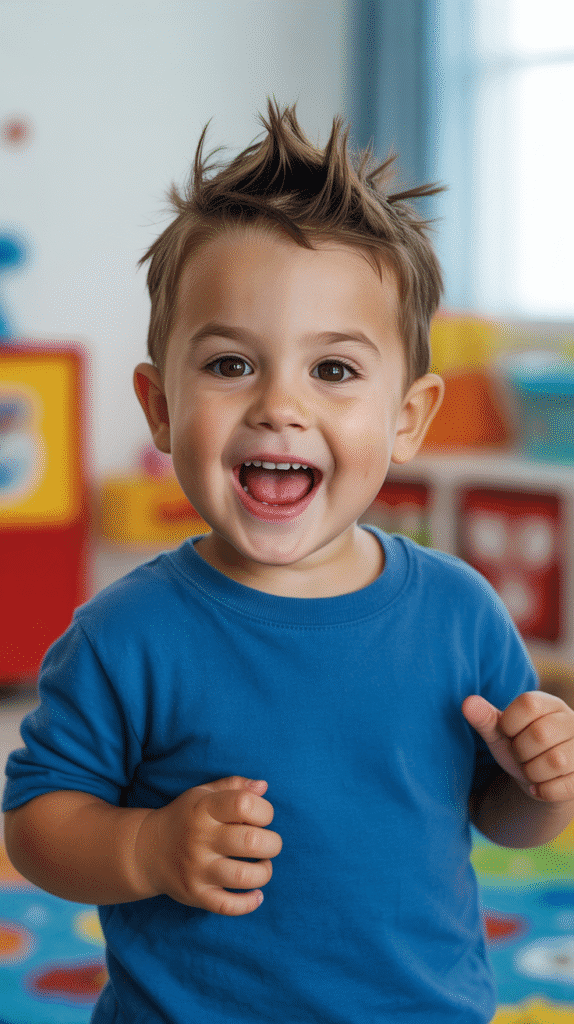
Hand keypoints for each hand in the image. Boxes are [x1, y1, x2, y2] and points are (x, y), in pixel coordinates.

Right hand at [135, 776, 281, 915]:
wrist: (146, 849)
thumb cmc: (186, 817)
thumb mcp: (203, 793)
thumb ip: (234, 786)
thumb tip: (264, 787)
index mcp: (204, 809)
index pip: (245, 804)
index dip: (265, 810)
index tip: (262, 817)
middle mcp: (200, 838)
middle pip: (251, 841)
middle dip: (272, 843)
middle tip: (269, 844)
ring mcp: (197, 869)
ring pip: (243, 876)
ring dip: (264, 872)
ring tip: (263, 866)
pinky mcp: (195, 895)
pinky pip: (228, 906)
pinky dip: (249, 903)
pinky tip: (257, 894)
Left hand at [462, 691, 573, 802]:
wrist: (540, 777)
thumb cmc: (518, 746)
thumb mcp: (500, 732)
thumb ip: (484, 718)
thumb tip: (467, 703)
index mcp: (548, 704)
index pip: (527, 704)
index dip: (509, 724)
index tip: (509, 733)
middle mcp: (571, 721)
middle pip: (540, 735)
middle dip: (520, 752)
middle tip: (521, 755)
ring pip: (555, 762)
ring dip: (532, 772)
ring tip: (530, 769)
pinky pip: (565, 787)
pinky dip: (544, 791)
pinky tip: (537, 787)